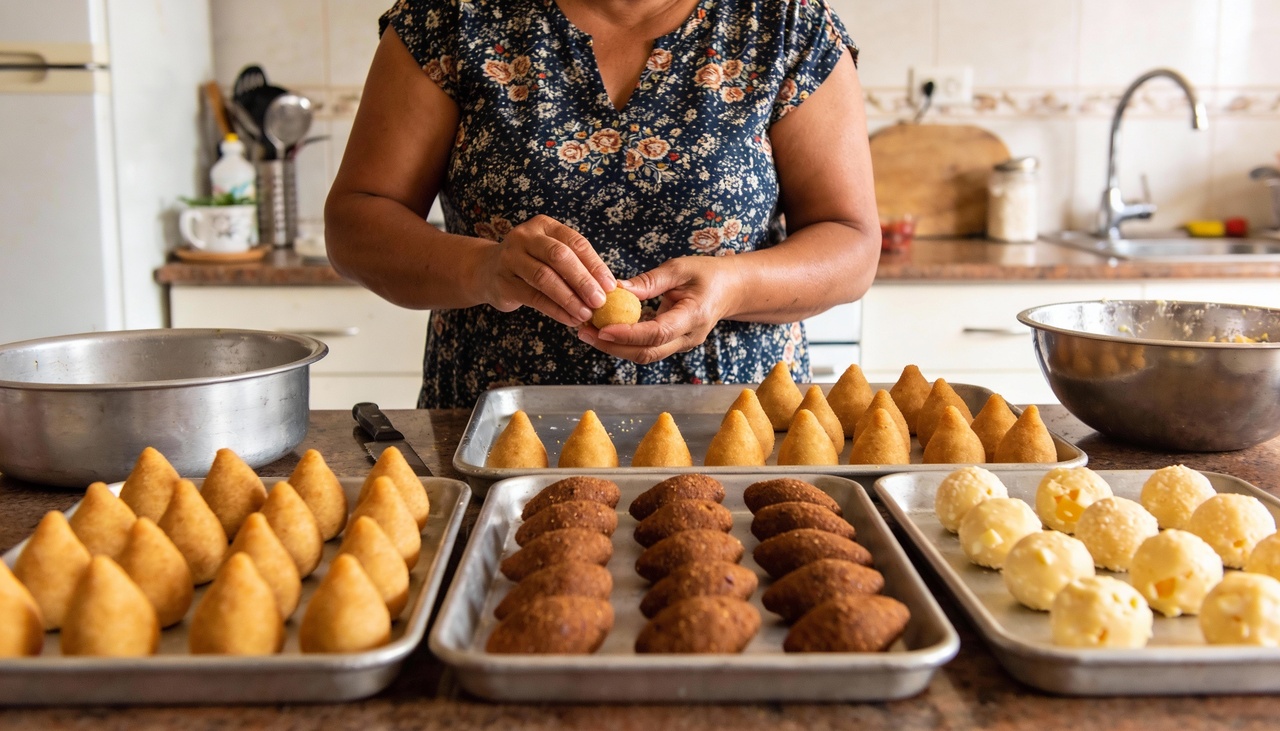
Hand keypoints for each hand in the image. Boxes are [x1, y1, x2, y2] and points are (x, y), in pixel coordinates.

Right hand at [477, 215, 614, 326]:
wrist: (487, 271)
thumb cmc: (532, 263)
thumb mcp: (551, 255)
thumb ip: (576, 266)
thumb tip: (609, 289)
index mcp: (544, 226)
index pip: (575, 242)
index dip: (595, 265)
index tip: (610, 286)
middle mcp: (525, 237)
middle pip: (559, 257)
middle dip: (583, 280)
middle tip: (600, 301)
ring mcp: (510, 258)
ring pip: (544, 278)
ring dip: (569, 298)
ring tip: (586, 314)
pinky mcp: (503, 282)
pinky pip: (533, 297)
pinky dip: (555, 310)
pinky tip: (570, 319)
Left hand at [578, 255, 741, 363]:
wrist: (731, 289)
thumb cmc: (707, 274)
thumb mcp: (679, 268)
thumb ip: (648, 281)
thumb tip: (616, 289)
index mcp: (694, 316)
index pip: (658, 333)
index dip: (629, 334)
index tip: (602, 329)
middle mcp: (689, 337)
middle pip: (647, 352)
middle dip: (613, 346)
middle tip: (584, 332)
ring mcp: (681, 344)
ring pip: (645, 355)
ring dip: (614, 347)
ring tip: (587, 331)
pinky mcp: (673, 343)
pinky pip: (647, 348)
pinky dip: (624, 342)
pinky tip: (604, 330)